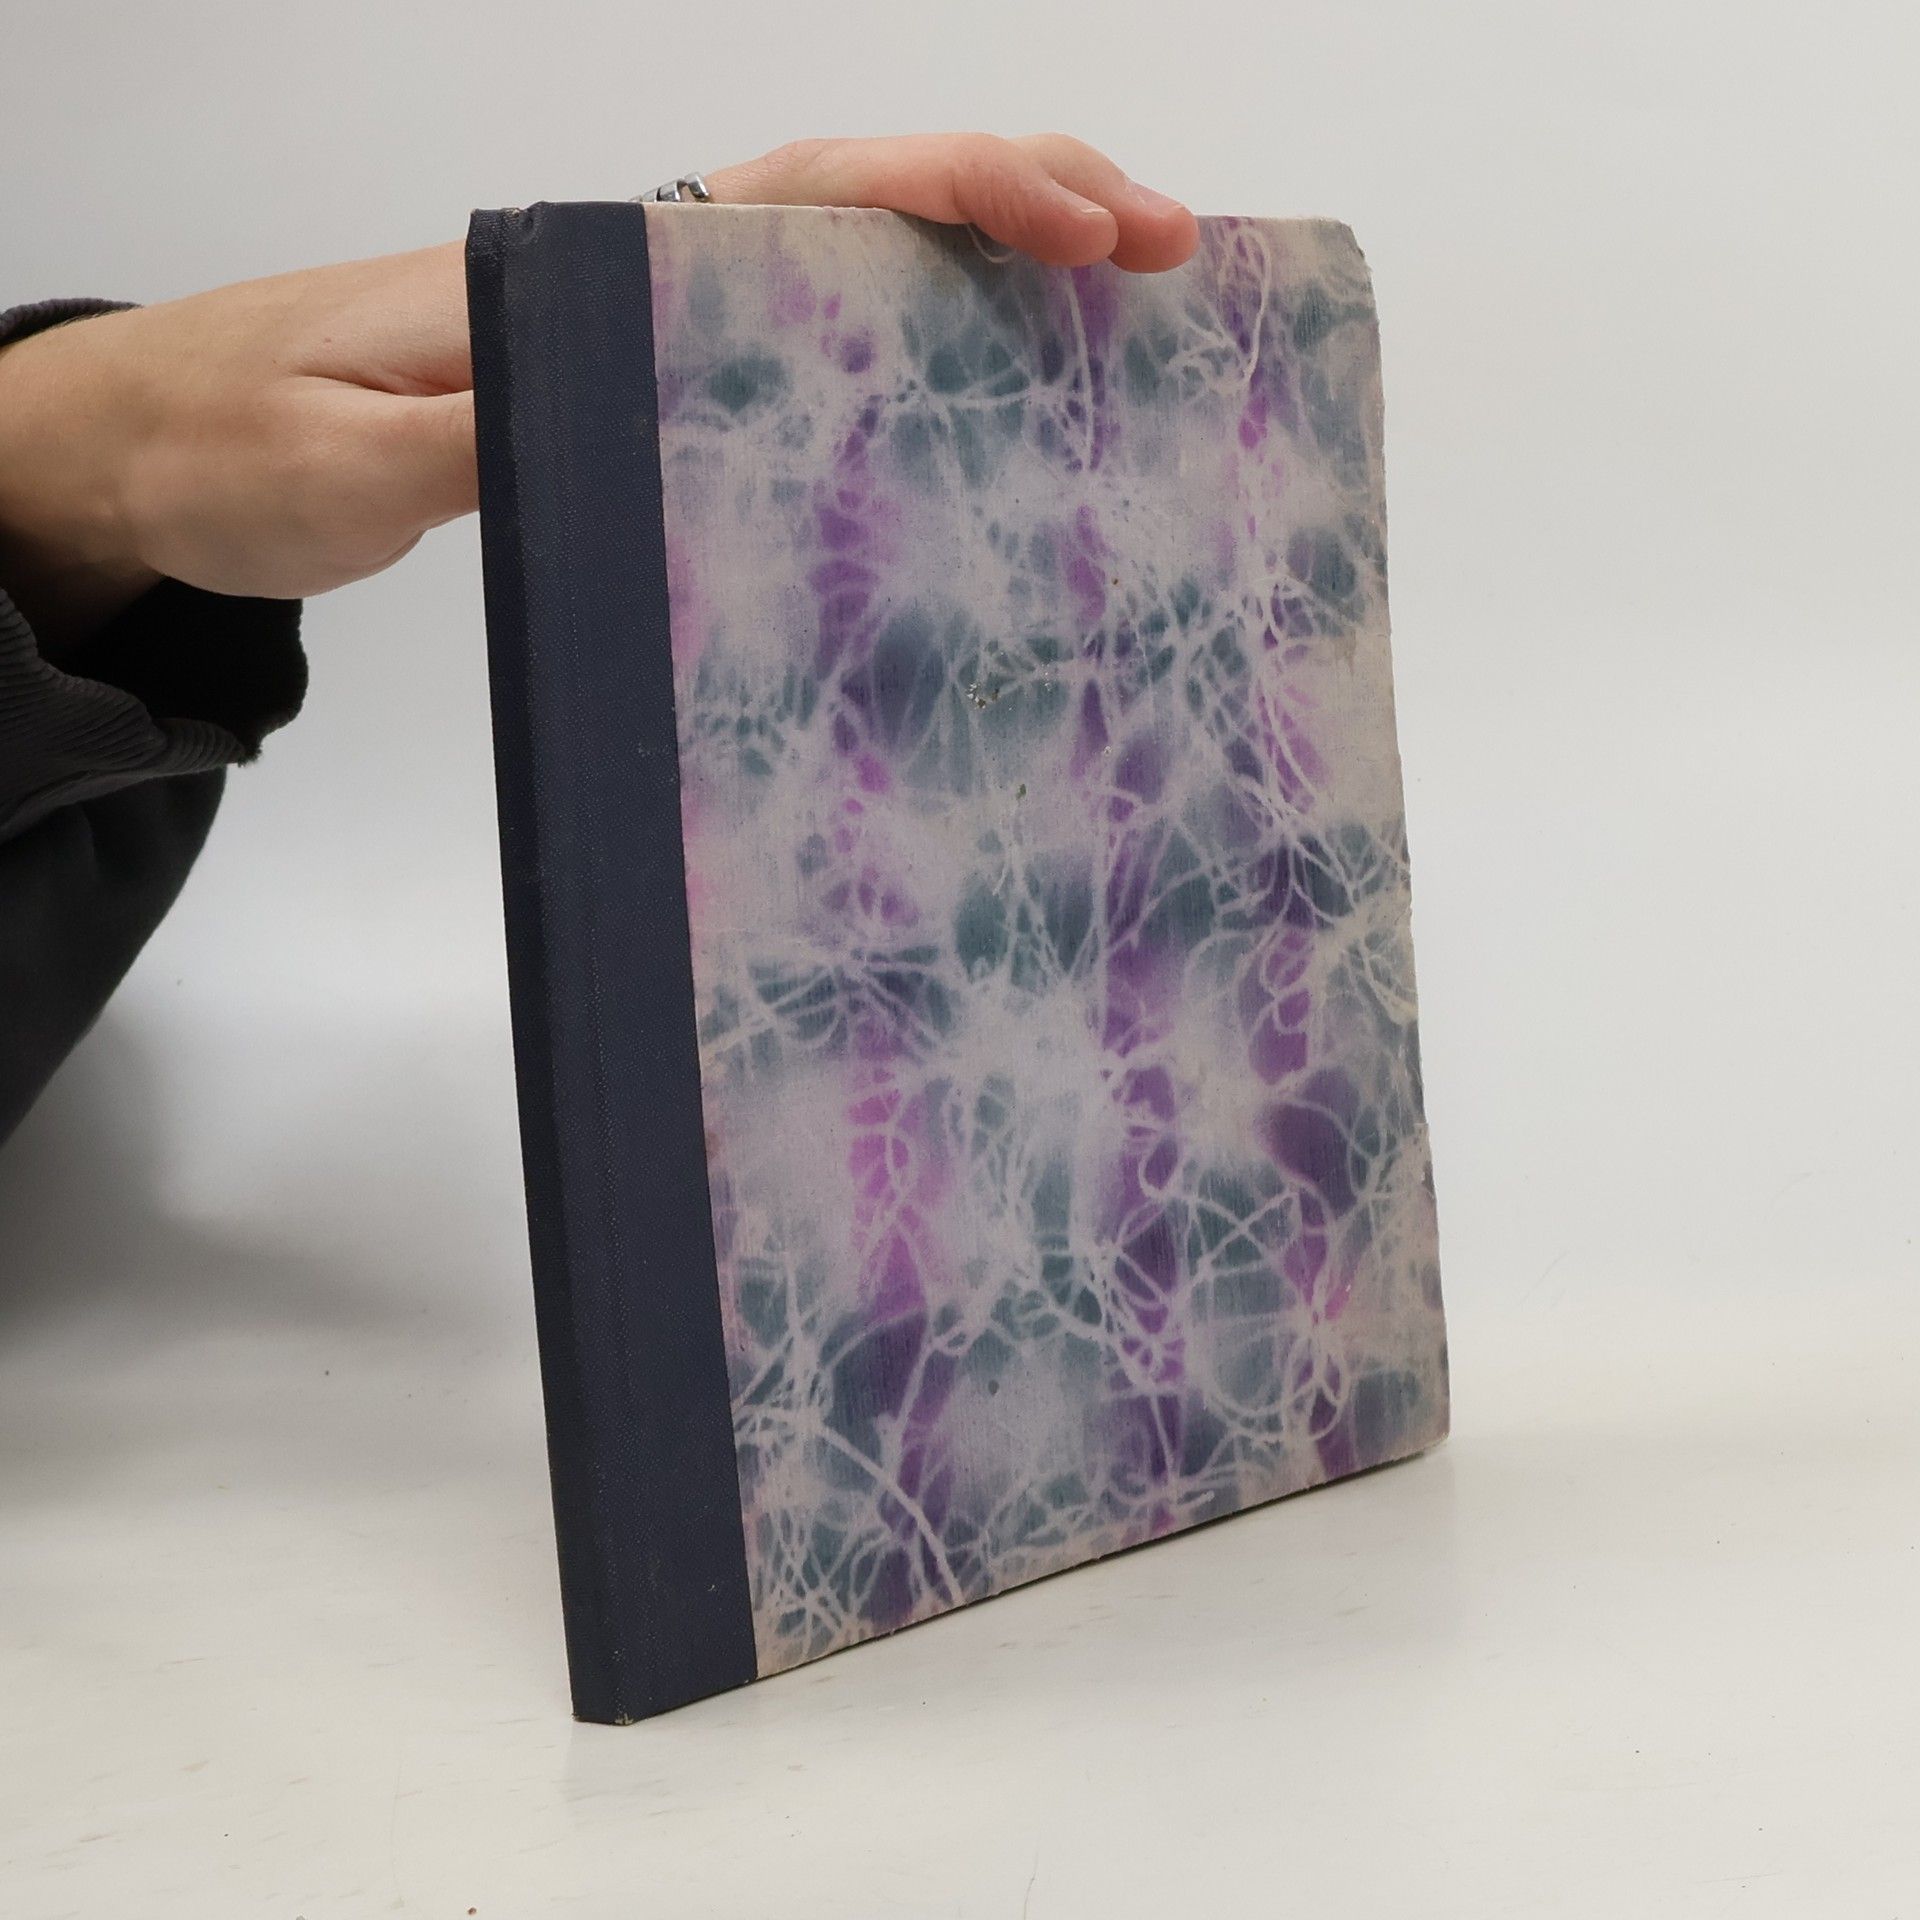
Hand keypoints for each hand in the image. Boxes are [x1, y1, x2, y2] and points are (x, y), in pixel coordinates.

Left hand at [0, 134, 1197, 649]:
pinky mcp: (652, 414)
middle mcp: (648, 281)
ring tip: (1140, 319)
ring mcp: (661, 347)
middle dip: (1031, 211)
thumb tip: (621, 422)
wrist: (160, 462)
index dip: (955, 190)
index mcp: (594, 261)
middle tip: (1175, 255)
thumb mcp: (345, 452)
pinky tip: (1003, 409)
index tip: (1081, 223)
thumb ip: (479, 435)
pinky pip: (816, 369)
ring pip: (862, 280)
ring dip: (1003, 285)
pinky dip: (925, 367)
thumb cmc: (234, 442)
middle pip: (872, 208)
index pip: (807, 190)